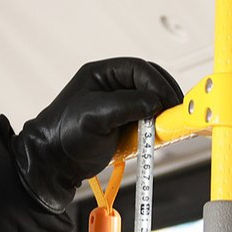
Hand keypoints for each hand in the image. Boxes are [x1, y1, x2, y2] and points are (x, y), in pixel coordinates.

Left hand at [13, 58, 182, 212]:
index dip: (157, 84)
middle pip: (151, 82)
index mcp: (101, 74)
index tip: (168, 102)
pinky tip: (158, 135)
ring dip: (164, 112)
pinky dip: (158, 126)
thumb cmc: (65, 135)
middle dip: (165, 96)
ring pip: (154, 101)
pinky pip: (150, 119)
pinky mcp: (127, 124)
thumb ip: (126, 104)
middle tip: (174, 113)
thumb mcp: (94, 115)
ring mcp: (121, 106)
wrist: (57, 162)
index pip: (139, 69)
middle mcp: (113, 87)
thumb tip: (155, 102)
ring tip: (167, 125)